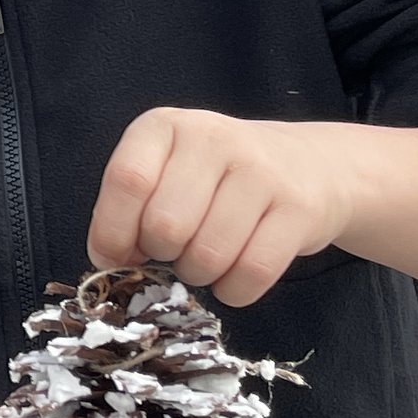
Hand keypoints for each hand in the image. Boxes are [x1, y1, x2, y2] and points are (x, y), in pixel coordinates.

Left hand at [90, 107, 352, 304]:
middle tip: (176, 249)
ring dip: (199, 275)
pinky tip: (235, 275)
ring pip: (208, 256)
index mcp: (165, 126)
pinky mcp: (299, 209)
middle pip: (166, 226)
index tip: (115, 256)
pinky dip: (235, 290)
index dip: (113, 231)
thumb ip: (130, 206)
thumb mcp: (165, 171)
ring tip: (207, 258)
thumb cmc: (217, 177)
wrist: (310, 165)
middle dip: (162, 255)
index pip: (127, 181)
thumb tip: (108, 258)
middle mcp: (213, 139)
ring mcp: (262, 171)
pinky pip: (251, 274)